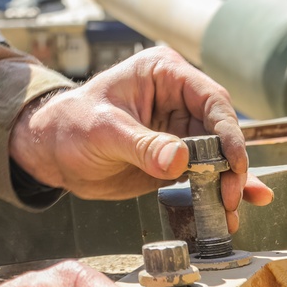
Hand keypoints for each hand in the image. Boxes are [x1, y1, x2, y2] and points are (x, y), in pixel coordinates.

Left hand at [10, 46, 272, 231]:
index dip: (228, 131)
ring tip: (232, 212)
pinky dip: (217, 191)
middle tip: (231, 196)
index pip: (210, 99)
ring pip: (219, 155)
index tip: (233, 164)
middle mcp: (178, 99)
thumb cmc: (71, 125)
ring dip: (230, 183)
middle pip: (221, 130)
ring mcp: (179, 130)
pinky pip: (205, 174)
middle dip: (232, 164)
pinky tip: (231, 211)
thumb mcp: (104, 131)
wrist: (52, 151)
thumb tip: (179, 160)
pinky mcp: (176, 158)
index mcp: (163, 74)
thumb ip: (142, 145)